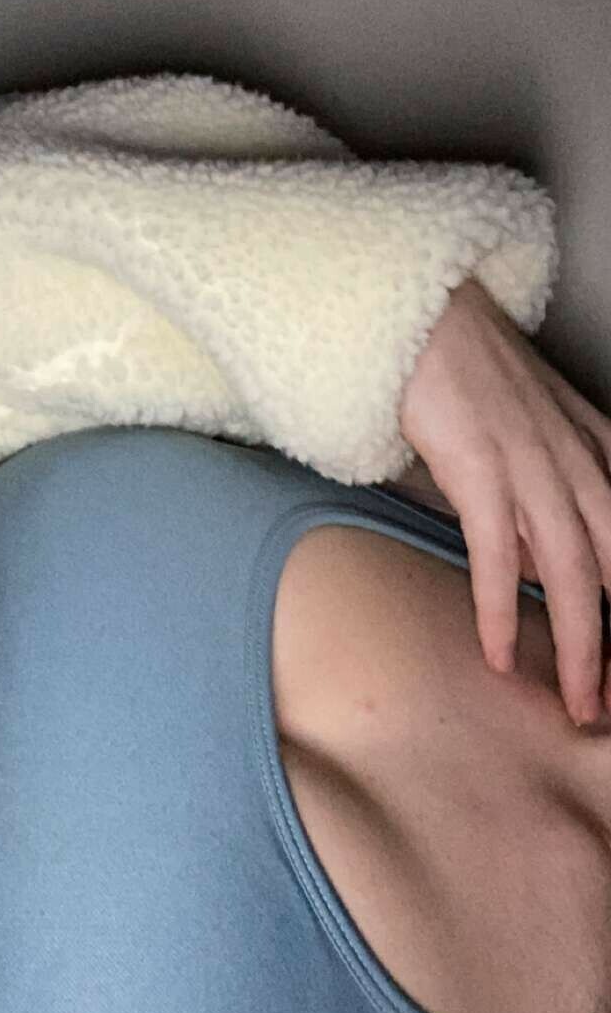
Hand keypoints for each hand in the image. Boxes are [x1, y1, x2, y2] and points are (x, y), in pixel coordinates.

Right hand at [398, 277, 610, 728]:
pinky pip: (499, 553)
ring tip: (580, 703)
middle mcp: (577, 460)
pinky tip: (500, 653)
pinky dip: (503, 609)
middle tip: (608, 705)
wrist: (420, 307)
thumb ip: (548, 490)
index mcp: (595, 450)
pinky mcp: (481, 465)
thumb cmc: (466, 366)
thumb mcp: (531, 427)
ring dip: (583, 647)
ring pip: (576, 572)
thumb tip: (543, 565)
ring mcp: (532, 462)